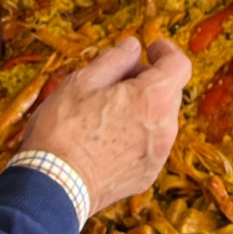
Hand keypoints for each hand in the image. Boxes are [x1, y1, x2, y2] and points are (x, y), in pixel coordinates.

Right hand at [22, 36, 191, 212]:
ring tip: (105, 110)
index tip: (151, 48)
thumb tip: (133, 46)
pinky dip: (137, 134)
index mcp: (154, 98)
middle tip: (115, 79)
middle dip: (148, 79)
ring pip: (160, 119)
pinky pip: (149, 144)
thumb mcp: (82, 81)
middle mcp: (165, 128)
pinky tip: (107, 138)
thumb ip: (115, 59)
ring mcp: (157, 155)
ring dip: (142, 107)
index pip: (179, 65)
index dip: (166, 51)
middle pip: (169, 92)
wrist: (53, 187)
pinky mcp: (146, 176)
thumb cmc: (64, 131)